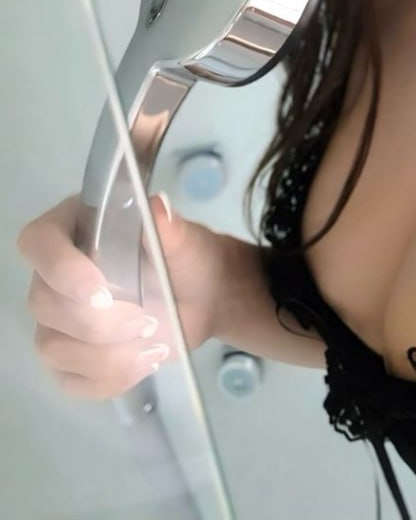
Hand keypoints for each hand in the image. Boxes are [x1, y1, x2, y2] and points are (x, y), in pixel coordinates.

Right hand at [17, 192, 225, 400]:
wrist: (204, 298)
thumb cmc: (188, 260)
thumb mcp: (187, 242)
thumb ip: (170, 227)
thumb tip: (158, 207)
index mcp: (77, 229)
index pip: (39, 241)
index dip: (60, 268)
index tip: (102, 292)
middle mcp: (56, 275)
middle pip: (43, 303)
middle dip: (98, 323)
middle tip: (147, 322)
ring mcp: (58, 320)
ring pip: (52, 347)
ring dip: (106, 356)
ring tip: (153, 345)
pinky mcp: (70, 359)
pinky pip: (69, 380)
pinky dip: (108, 379)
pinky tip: (143, 364)